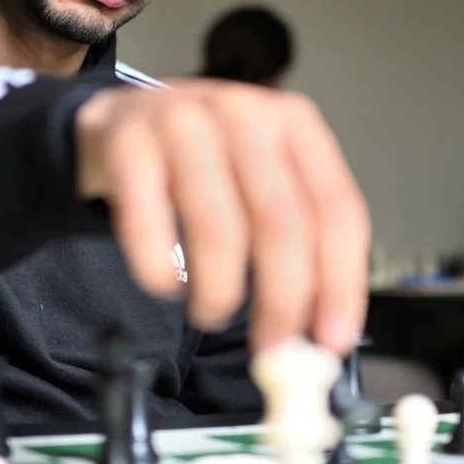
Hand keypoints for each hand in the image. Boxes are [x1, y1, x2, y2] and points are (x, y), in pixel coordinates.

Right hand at [74, 79, 369, 355]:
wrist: (122, 119)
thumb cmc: (205, 160)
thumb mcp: (263, 178)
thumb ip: (298, 242)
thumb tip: (322, 330)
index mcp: (294, 123)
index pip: (337, 210)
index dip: (340, 284)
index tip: (331, 339)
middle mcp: (244, 114)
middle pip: (281, 223)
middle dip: (282, 301)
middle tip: (274, 348)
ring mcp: (183, 123)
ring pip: (218, 227)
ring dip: (219, 292)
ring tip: (212, 314)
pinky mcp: (128, 144)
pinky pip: (147, 223)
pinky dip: (158, 270)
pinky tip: (165, 285)